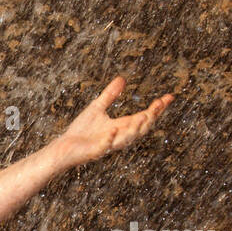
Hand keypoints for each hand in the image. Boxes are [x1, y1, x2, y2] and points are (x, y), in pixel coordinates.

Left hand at [53, 76, 172, 167]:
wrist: (62, 148)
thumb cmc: (80, 132)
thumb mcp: (97, 108)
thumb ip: (110, 95)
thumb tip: (122, 79)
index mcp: (121, 127)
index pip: (144, 117)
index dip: (157, 109)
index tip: (169, 97)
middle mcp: (117, 137)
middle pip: (140, 129)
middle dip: (151, 118)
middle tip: (159, 105)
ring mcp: (107, 145)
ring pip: (126, 139)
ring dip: (135, 128)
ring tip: (144, 116)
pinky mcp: (94, 152)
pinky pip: (104, 146)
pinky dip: (109, 139)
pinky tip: (113, 129)